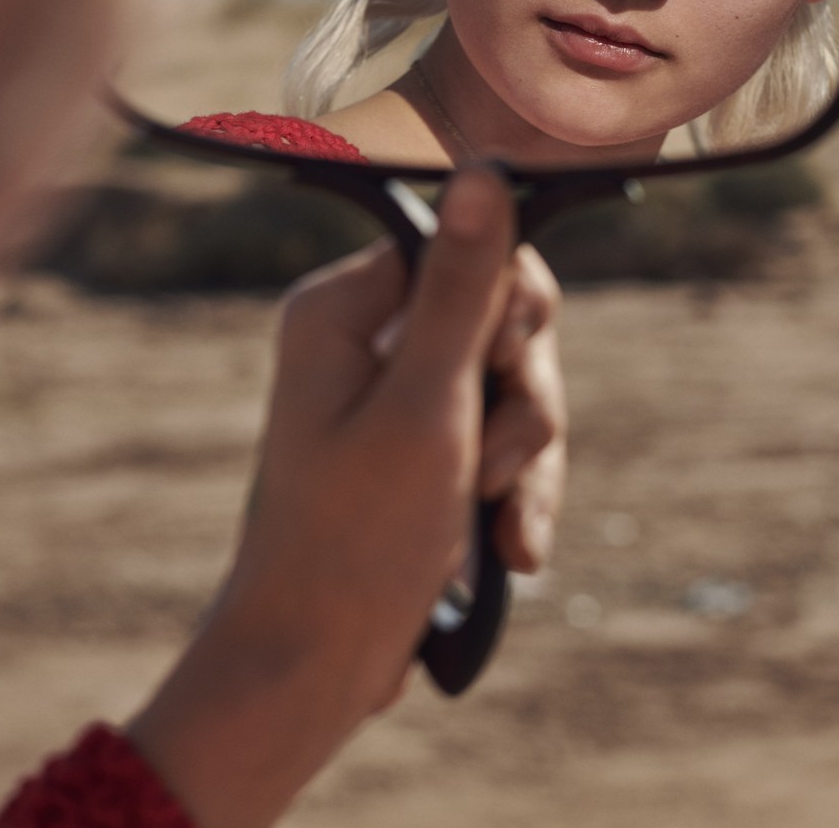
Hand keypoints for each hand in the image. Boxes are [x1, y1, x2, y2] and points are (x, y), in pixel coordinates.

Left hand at [128, 166, 564, 827]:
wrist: (315, 668)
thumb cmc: (356, 538)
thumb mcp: (427, 404)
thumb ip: (461, 286)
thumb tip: (482, 170)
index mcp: (344, 309)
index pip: (464, 248)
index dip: (510, 305)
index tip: (512, 362)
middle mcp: (366, 340)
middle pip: (500, 319)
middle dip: (523, 397)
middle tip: (499, 459)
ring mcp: (396, 398)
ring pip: (513, 385)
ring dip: (523, 457)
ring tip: (499, 521)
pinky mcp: (422, 450)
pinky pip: (501, 438)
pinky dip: (516, 490)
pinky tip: (513, 547)